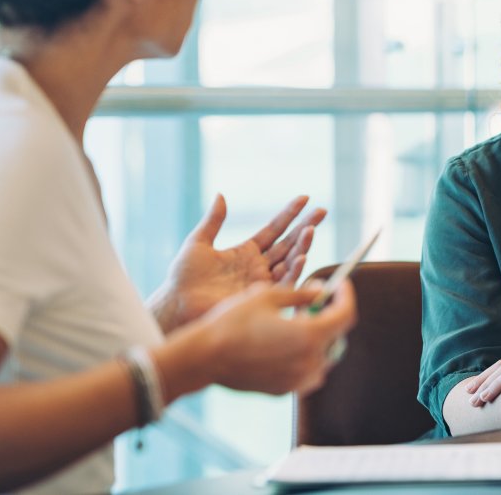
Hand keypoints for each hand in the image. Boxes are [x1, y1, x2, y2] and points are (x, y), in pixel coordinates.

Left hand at [149, 194, 326, 331]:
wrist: (178, 305)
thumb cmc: (184, 278)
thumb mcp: (198, 243)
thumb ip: (213, 221)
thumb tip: (220, 195)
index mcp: (246, 252)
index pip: (274, 229)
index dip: (289, 214)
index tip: (304, 198)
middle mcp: (258, 266)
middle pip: (289, 243)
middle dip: (306, 227)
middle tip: (322, 211)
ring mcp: (262, 282)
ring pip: (290, 261)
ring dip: (303, 246)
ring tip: (311, 230)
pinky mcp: (261, 298)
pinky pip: (283, 284)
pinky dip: (293, 271)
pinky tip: (300, 257)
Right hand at [201, 280, 356, 395]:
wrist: (205, 358)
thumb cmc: (233, 322)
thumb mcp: (269, 296)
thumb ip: (302, 294)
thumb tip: (321, 291)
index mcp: (309, 335)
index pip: (345, 315)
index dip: (346, 296)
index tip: (340, 284)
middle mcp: (309, 362)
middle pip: (337, 336)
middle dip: (330, 315)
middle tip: (315, 299)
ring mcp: (298, 380)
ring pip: (324, 355)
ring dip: (319, 336)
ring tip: (297, 320)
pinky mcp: (285, 390)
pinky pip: (308, 371)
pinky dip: (305, 355)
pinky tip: (285, 341)